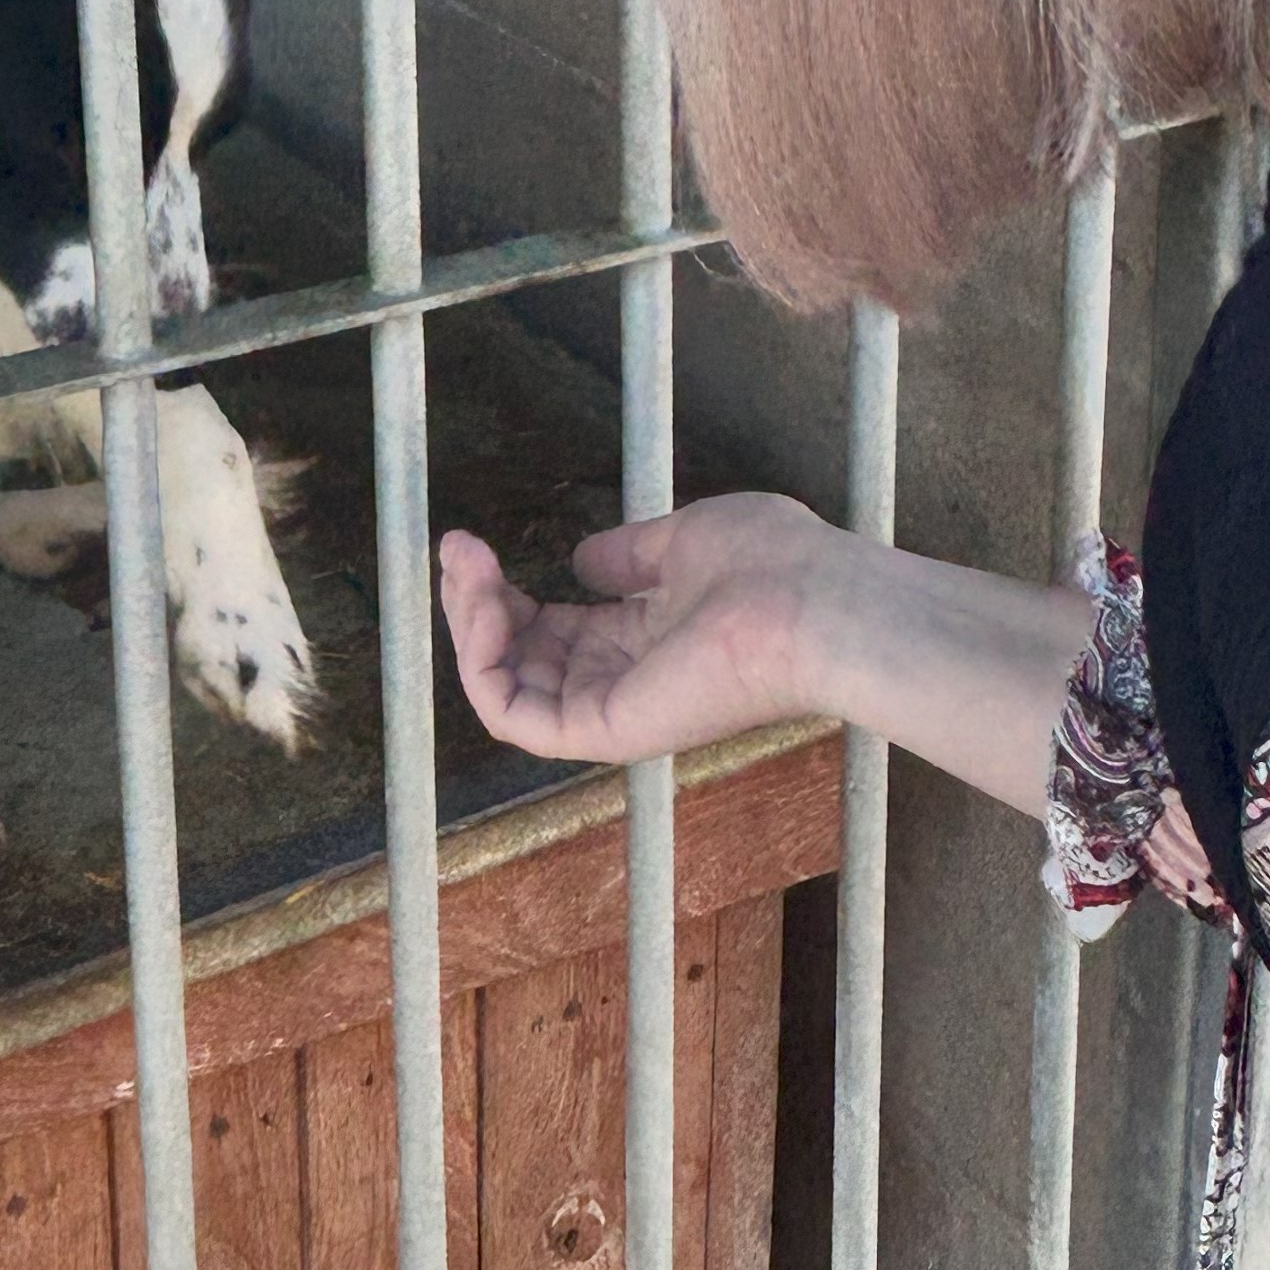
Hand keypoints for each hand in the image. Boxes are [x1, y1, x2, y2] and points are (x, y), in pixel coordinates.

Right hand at [438, 493, 841, 766]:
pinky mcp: (607, 729)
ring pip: (507, 686)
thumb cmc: (771, 565)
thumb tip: (581, 558)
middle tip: (455, 549)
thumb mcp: (686, 539)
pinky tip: (479, 605)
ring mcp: (614, 708)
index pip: (550, 630)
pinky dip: (481, 664)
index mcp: (644, 639)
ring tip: (463, 568)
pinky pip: (518, 714)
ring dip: (469, 626)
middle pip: (519, 658)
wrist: (814, 603)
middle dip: (474, 604)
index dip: (503, 592)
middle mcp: (623, 679)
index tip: (472, 544)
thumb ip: (630, 554)